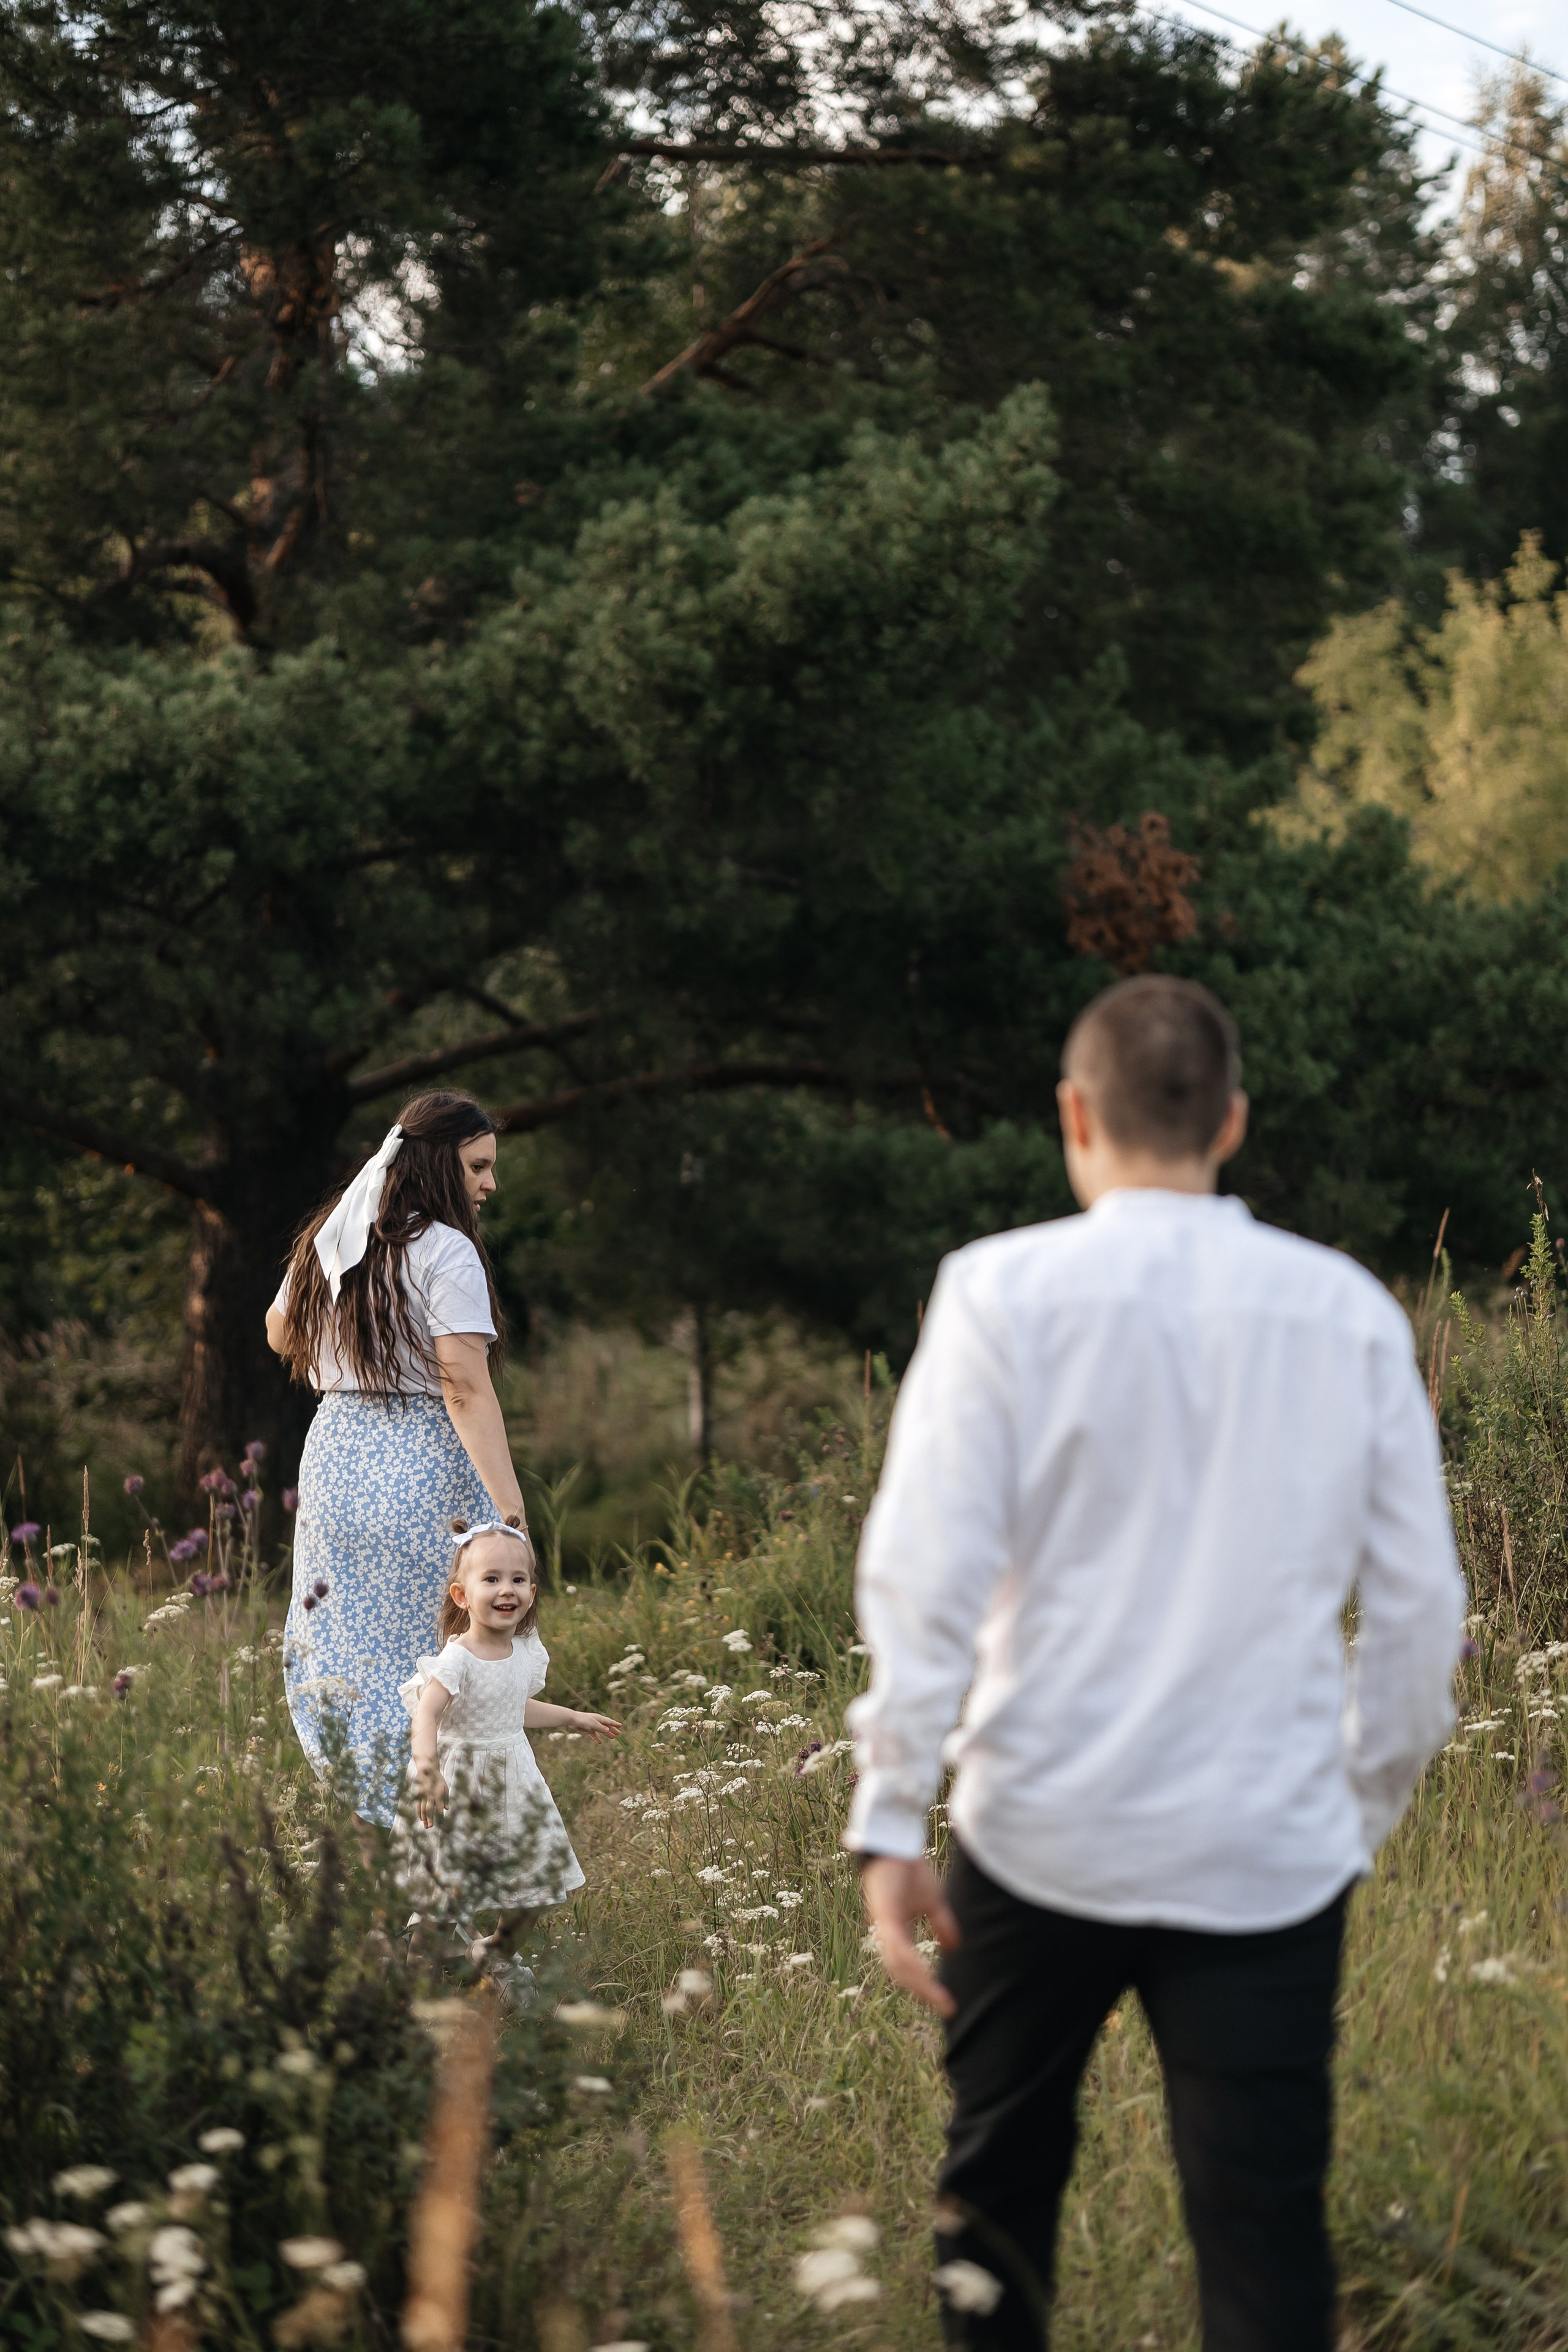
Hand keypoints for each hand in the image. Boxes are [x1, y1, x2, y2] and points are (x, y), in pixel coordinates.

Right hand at [416, 1762, 448, 1826]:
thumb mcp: (445, 1787)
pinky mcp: (419, 1795)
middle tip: (430, 1826)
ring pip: (422, 1809)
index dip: (440, 1815)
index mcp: (438, 1794)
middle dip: (430, 1818)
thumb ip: (446, 1799)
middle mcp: (430, 1796)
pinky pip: (418, 1806)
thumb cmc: (438, 1780)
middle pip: (429, 1809)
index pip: (439, 1807)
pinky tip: (421, 1819)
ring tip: (426, 1826)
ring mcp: (423, 1796)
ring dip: (424, 1818)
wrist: (428, 1770)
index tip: (441, 1823)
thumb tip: (446, 1809)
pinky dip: (419, 1813)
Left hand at [573, 1711, 620, 1740]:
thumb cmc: (583, 1720)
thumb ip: (600, 1727)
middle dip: (613, 1730)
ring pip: (602, 1731)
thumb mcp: (593, 1724)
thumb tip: (608, 1729)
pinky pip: (594, 1735)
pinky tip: (600, 1742)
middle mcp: (597, 1722)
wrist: (573, 1720)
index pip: (609, 1722)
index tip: (620, 1725)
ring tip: (613, 1738)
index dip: (615, 1724)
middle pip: (606, 1726)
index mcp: (599, 1718)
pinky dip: (597, 1738)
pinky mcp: (588, 1730)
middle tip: (618, 1733)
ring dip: (607, 1734)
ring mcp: (592, 1726)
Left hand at [860, 1855, 960, 2017]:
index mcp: (896, 1932)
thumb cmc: (909, 1871)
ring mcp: (883, 1925)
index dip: (924, 1986)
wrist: (898, 1843)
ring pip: (897, 1964)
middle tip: (945, 2006)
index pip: (907, 1967)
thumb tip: (955, 1948)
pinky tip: (922, 1972)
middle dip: (923, 1991)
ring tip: (937, 1996)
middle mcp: (886, 1933)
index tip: (946, 2003)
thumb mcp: (932, 1902)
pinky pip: (896, 1944)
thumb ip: (942, 1925)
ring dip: (918, 1982)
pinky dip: (908, 1961)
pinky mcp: (884, 1913)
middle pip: (901, 1972)